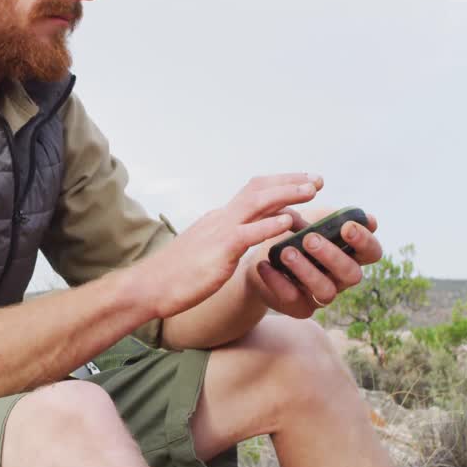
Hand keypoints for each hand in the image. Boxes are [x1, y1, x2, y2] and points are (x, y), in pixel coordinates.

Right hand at [139, 173, 321, 319]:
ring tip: (312, 191)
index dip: (281, 186)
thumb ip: (227, 242)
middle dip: (290, 181)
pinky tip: (289, 224)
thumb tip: (245, 240)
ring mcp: (219, 232)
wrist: (149, 287)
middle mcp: (221, 218)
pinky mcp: (219, 252)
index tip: (304, 185)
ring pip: (257, 203)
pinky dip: (270, 225)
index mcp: (220, 218)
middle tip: (318, 180)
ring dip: (287, 194)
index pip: (254, 193)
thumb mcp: (207, 252)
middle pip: (259, 189)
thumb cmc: (177, 276)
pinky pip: (248, 234)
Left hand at [245, 205, 382, 318]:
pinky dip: (278, 281)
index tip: (346, 227)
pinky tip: (265, 265)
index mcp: (350, 254)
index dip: (364, 241)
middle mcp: (341, 278)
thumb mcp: (310, 219)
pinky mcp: (301, 308)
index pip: (372, 252)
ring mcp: (322, 295)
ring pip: (325, 290)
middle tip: (309, 239)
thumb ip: (328, 216)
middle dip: (332, 256)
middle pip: (352, 274)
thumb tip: (352, 217)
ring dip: (306, 270)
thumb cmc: (293, 234)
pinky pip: (293, 298)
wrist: (259, 258)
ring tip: (286, 252)